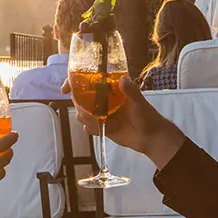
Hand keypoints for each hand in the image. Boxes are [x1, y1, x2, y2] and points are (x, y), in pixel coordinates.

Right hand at [61, 76, 183, 169]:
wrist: (151, 138)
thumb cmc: (147, 116)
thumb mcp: (139, 102)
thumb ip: (131, 91)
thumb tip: (122, 79)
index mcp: (110, 89)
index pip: (88, 81)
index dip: (74, 83)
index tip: (66, 88)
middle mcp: (103, 100)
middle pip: (80, 98)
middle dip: (79, 104)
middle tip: (86, 109)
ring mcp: (101, 113)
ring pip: (82, 113)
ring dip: (85, 117)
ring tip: (98, 121)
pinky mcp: (102, 126)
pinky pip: (88, 127)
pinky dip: (91, 128)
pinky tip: (100, 129)